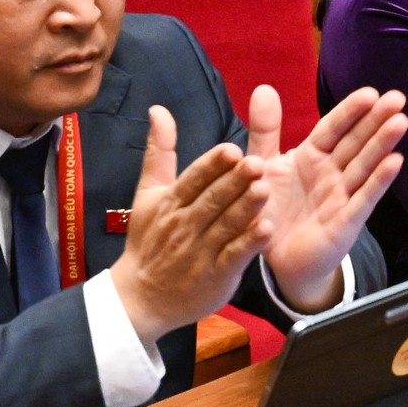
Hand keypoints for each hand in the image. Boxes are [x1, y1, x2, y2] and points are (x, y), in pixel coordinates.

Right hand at [108, 105, 272, 341]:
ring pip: (225, 226)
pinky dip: (248, 244)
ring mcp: (200, 252)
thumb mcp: (149, 194)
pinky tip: (266, 229)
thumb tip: (159, 109)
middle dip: (234, 182)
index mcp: (171, 202)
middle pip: (211, 200)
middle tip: (257, 162)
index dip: (212, 165)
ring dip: (245, 208)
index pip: (193, 179)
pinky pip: (233, 257)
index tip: (232, 149)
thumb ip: (159, 151)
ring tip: (265, 189)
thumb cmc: (149, 239)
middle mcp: (184, 225)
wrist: (141, 297)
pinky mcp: (215, 276)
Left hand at [248, 83, 405, 312]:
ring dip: (383, 144)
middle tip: (398, 98)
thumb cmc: (271, 210)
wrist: (275, 260)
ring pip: (364, 165)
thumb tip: (263, 87)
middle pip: (356, 142)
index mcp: (311, 157)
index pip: (333, 128)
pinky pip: (363, 199)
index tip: (370, 93)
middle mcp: (331, 173)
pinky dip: (378, 181)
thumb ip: (264, 130)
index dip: (350, 111)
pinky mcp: (345, 223)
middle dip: (376, 120)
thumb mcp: (261, 166)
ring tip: (401, 121)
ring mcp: (341, 197)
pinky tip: (395, 161)